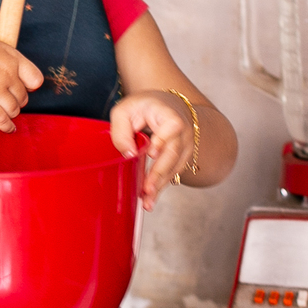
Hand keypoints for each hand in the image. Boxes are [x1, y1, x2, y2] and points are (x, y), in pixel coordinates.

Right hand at [0, 23, 43, 132]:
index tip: (23, 89)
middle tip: (5, 102)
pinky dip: (6, 126)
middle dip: (16, 101)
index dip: (30, 87)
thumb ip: (1, 61)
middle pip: (23, 97)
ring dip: (10, 114)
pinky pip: (0, 119)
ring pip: (14, 110)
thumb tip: (4, 75)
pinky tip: (8, 128)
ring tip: (5, 115)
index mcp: (12, 57)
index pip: (35, 79)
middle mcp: (7, 73)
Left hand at [110, 91, 195, 208]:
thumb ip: (121, 131)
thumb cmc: (143, 107)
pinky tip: (151, 198)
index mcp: (170, 115)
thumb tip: (129, 154)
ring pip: (175, 167)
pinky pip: (173, 173)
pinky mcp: (183, 157)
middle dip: (159, 174)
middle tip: (147, 190)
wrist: (166, 105)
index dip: (162, 141)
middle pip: (173, 153)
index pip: (171, 127)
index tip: (151, 153)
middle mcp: (183, 131)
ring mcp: (186, 146)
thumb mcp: (125, 111)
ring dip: (160, 185)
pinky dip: (162, 185)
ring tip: (147, 202)